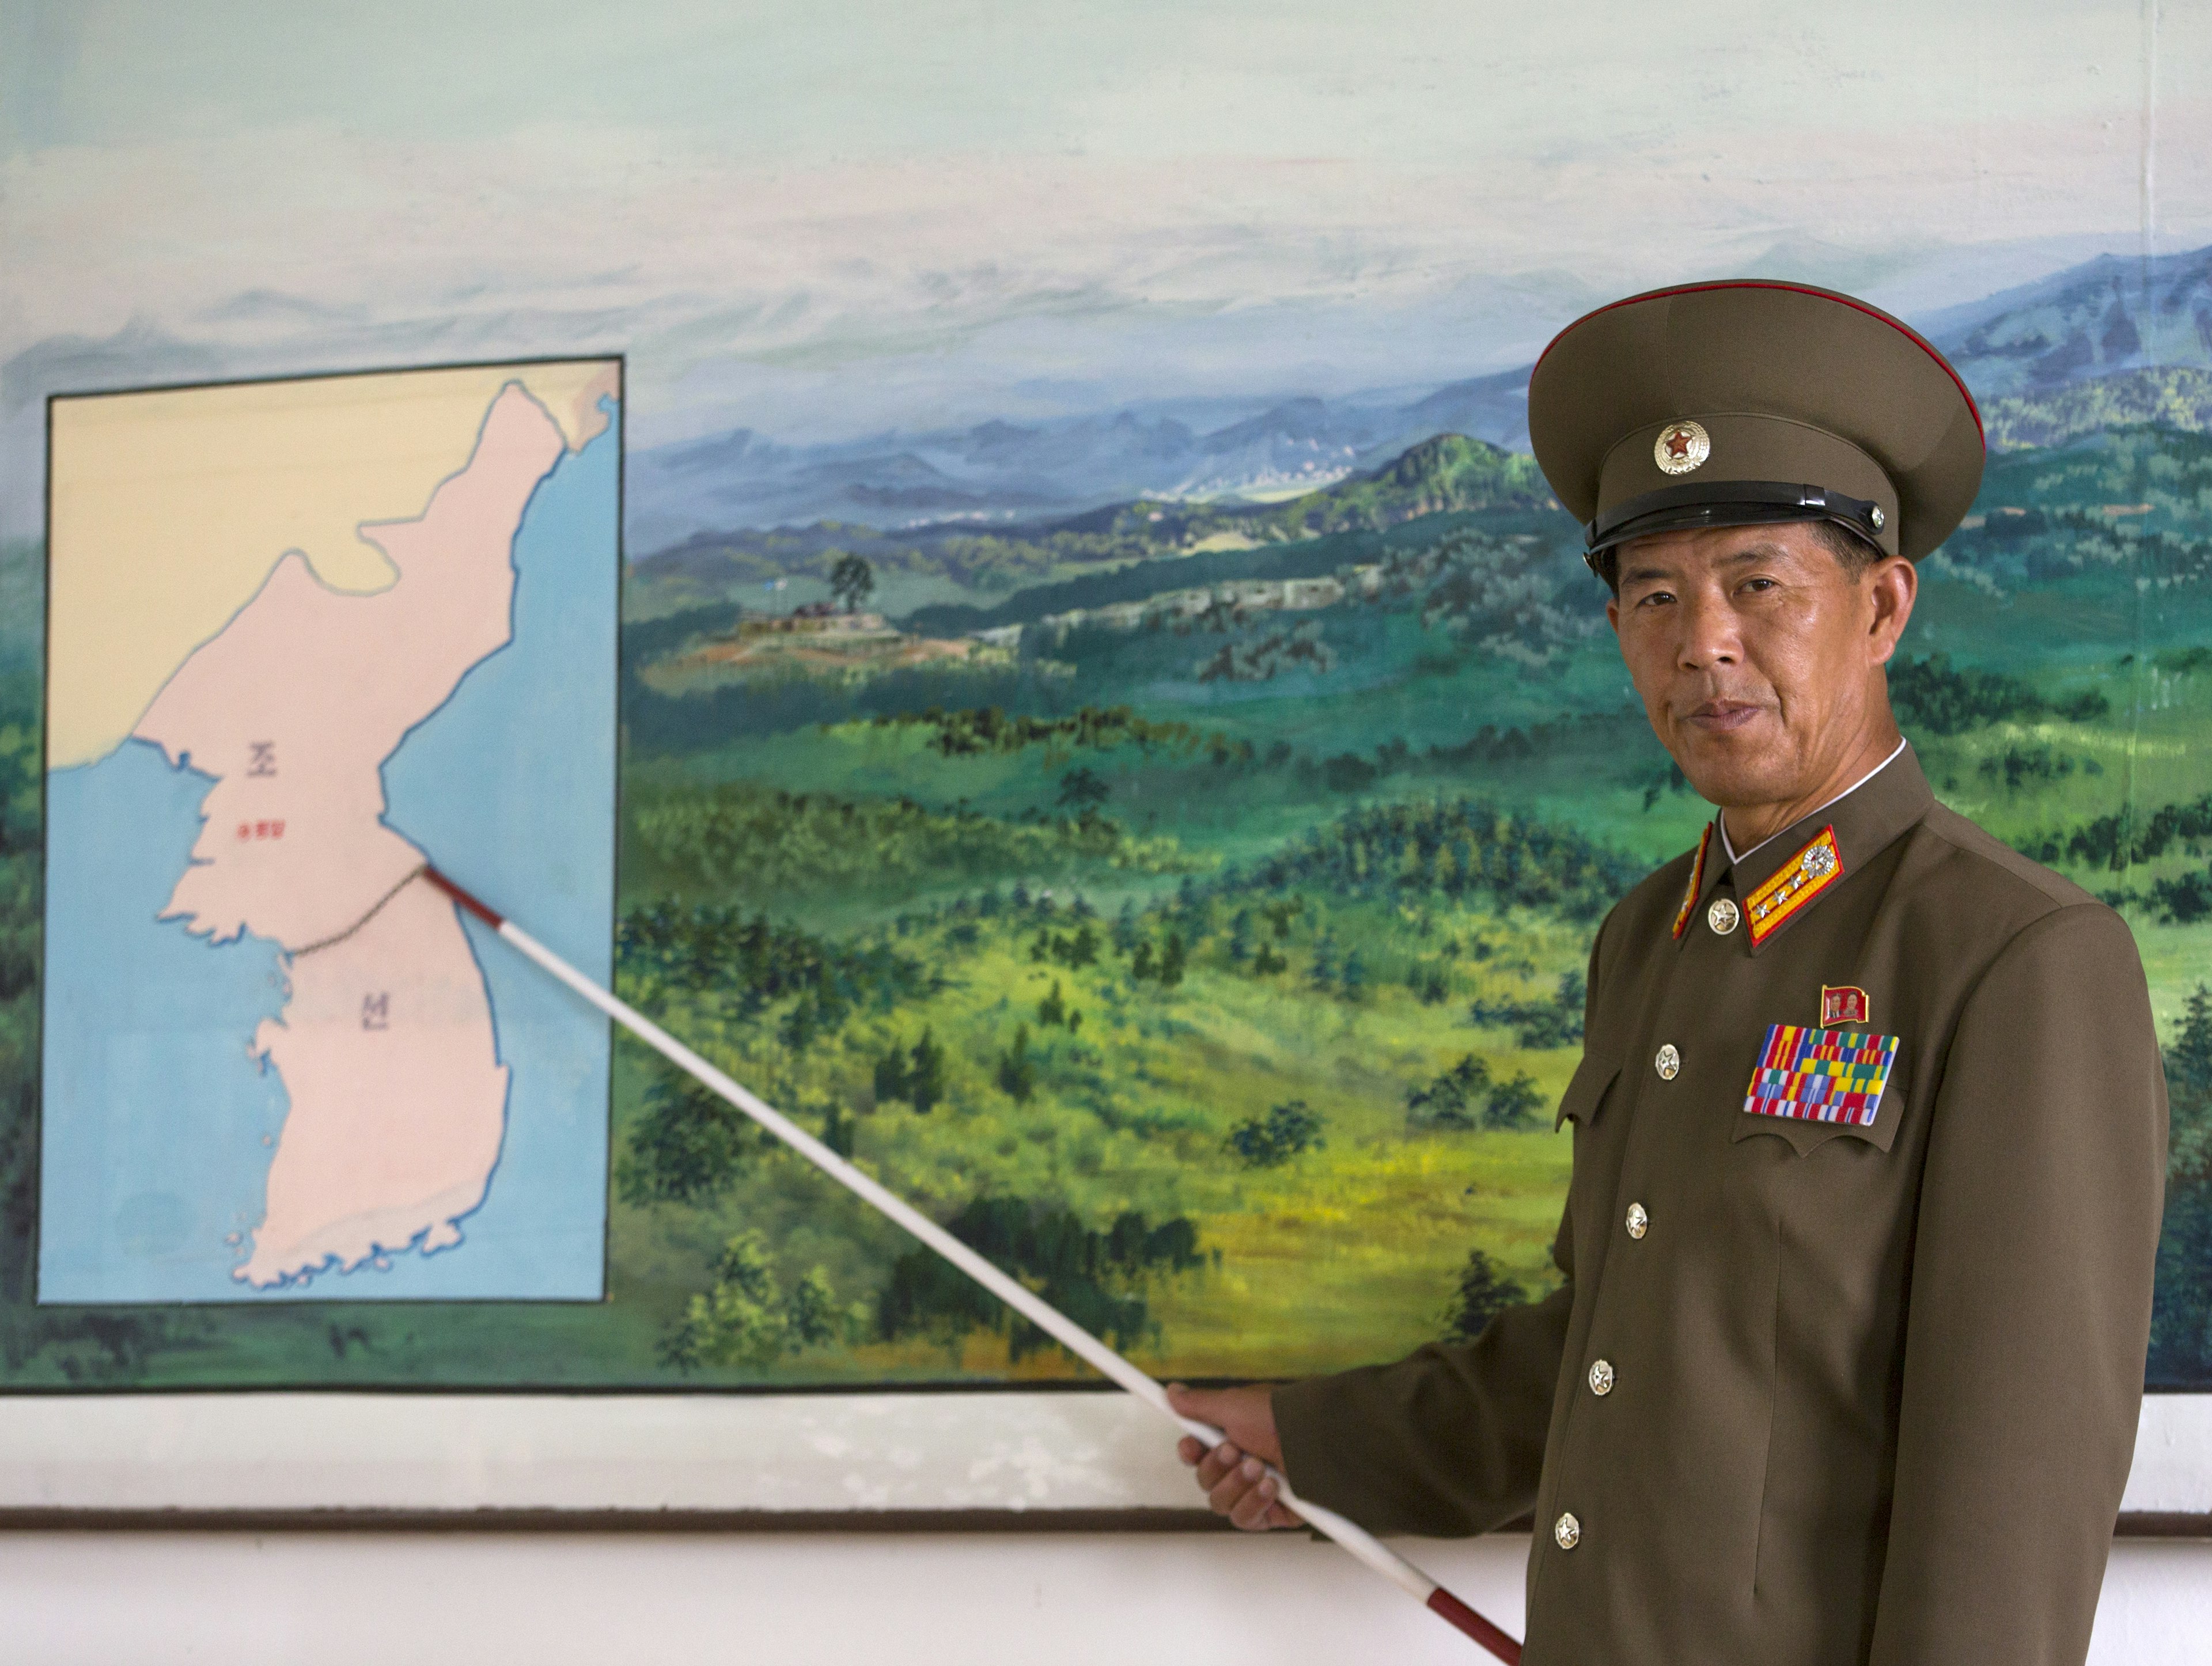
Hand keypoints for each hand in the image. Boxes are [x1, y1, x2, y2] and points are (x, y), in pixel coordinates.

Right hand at [1167, 1382, 1300, 1530]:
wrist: (1320, 1442)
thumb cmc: (1281, 1418)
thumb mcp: (1235, 1405)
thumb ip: (1199, 1405)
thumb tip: (1172, 1393)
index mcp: (1231, 1437)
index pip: (1196, 1454)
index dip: (1190, 1453)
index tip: (1191, 1446)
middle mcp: (1241, 1465)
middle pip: (1204, 1481)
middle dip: (1217, 1467)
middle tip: (1235, 1451)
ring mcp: (1255, 1491)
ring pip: (1220, 1503)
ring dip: (1236, 1485)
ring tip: (1259, 1467)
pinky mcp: (1271, 1514)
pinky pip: (1244, 1519)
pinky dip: (1253, 1503)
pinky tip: (1270, 1487)